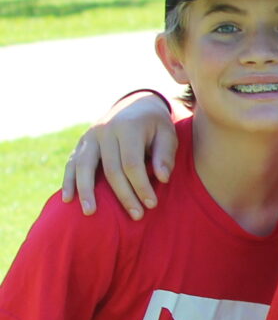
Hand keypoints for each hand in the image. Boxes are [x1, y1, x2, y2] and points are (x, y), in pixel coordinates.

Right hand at [62, 94, 178, 218]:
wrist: (135, 104)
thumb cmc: (155, 125)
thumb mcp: (167, 133)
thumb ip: (165, 154)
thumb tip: (162, 178)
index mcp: (128, 127)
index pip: (133, 163)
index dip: (141, 186)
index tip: (151, 204)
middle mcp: (105, 130)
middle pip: (111, 169)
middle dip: (124, 195)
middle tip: (136, 215)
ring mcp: (90, 136)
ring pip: (84, 167)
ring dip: (87, 192)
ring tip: (90, 213)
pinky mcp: (81, 143)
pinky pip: (71, 163)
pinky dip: (68, 181)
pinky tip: (68, 199)